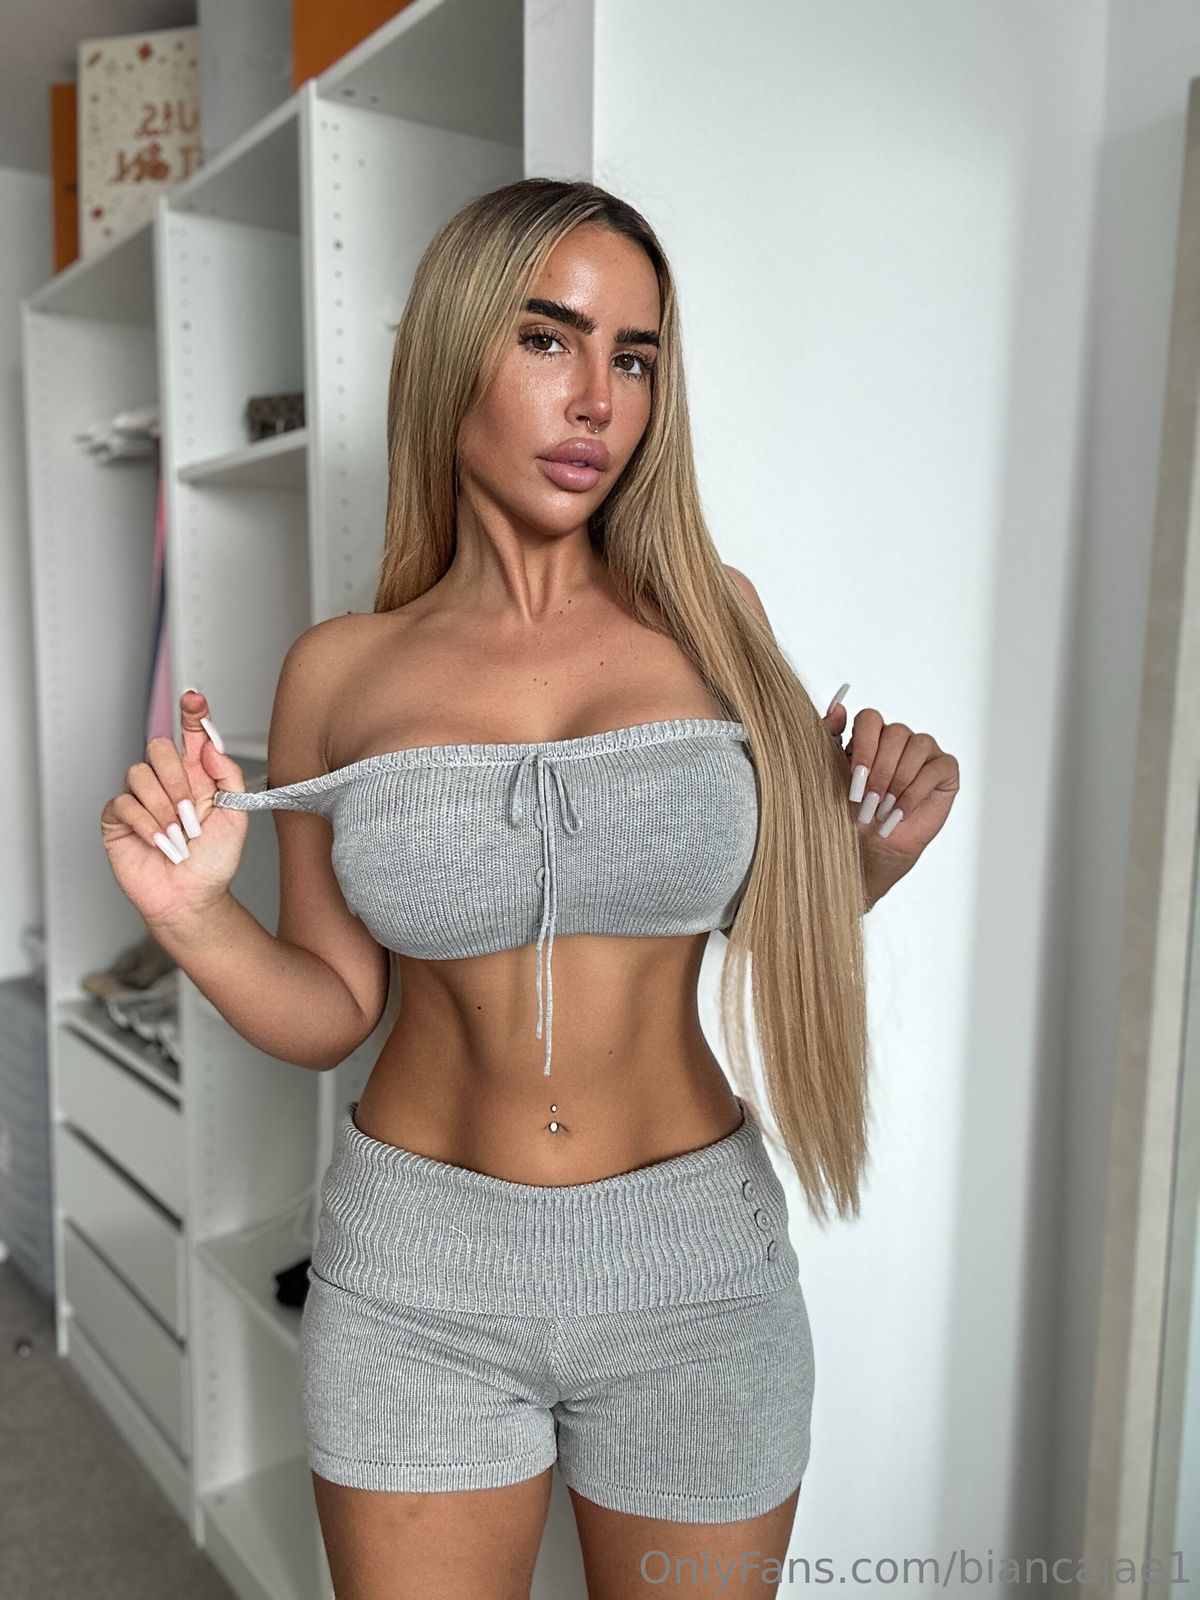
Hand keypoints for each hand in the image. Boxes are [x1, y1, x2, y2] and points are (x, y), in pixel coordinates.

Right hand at [100, 689, 250, 929]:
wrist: (193, 897)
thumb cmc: (215, 861)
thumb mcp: (236, 815)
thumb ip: (228, 775)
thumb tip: (210, 744)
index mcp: (196, 776)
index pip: (191, 734)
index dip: (191, 713)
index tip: (194, 698)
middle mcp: (166, 782)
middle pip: (159, 746)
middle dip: (177, 778)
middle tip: (191, 812)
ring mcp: (140, 799)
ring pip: (139, 774)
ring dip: (164, 808)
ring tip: (179, 835)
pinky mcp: (119, 819)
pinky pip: (124, 803)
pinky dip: (147, 824)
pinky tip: (160, 842)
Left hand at [822, 684, 959, 902]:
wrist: (870, 848)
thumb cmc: (851, 812)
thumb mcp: (832, 775)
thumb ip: (829, 738)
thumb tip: (837, 708)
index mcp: (871, 735)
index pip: (870, 718)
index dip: (864, 746)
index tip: (855, 778)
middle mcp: (899, 739)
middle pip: (895, 732)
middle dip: (880, 771)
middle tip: (868, 801)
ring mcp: (924, 752)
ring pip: (918, 747)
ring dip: (898, 782)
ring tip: (883, 809)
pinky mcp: (944, 771)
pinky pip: (936, 769)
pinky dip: (915, 793)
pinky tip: (900, 812)